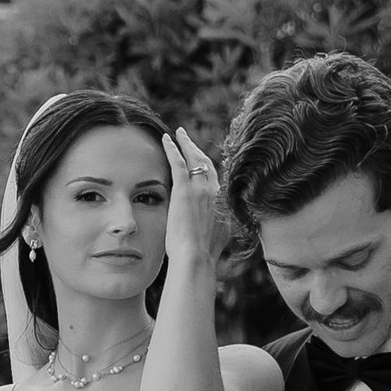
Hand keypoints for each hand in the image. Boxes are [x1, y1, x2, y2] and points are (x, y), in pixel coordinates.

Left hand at [161, 128, 231, 280]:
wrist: (196, 257)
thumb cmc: (204, 253)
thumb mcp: (219, 236)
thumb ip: (219, 224)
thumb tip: (217, 224)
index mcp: (223, 202)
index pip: (215, 178)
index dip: (208, 168)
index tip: (201, 160)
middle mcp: (215, 191)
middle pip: (207, 164)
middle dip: (198, 150)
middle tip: (189, 140)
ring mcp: (200, 189)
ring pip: (194, 159)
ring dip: (186, 144)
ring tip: (179, 134)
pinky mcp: (184, 190)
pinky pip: (178, 162)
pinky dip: (173, 148)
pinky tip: (166, 139)